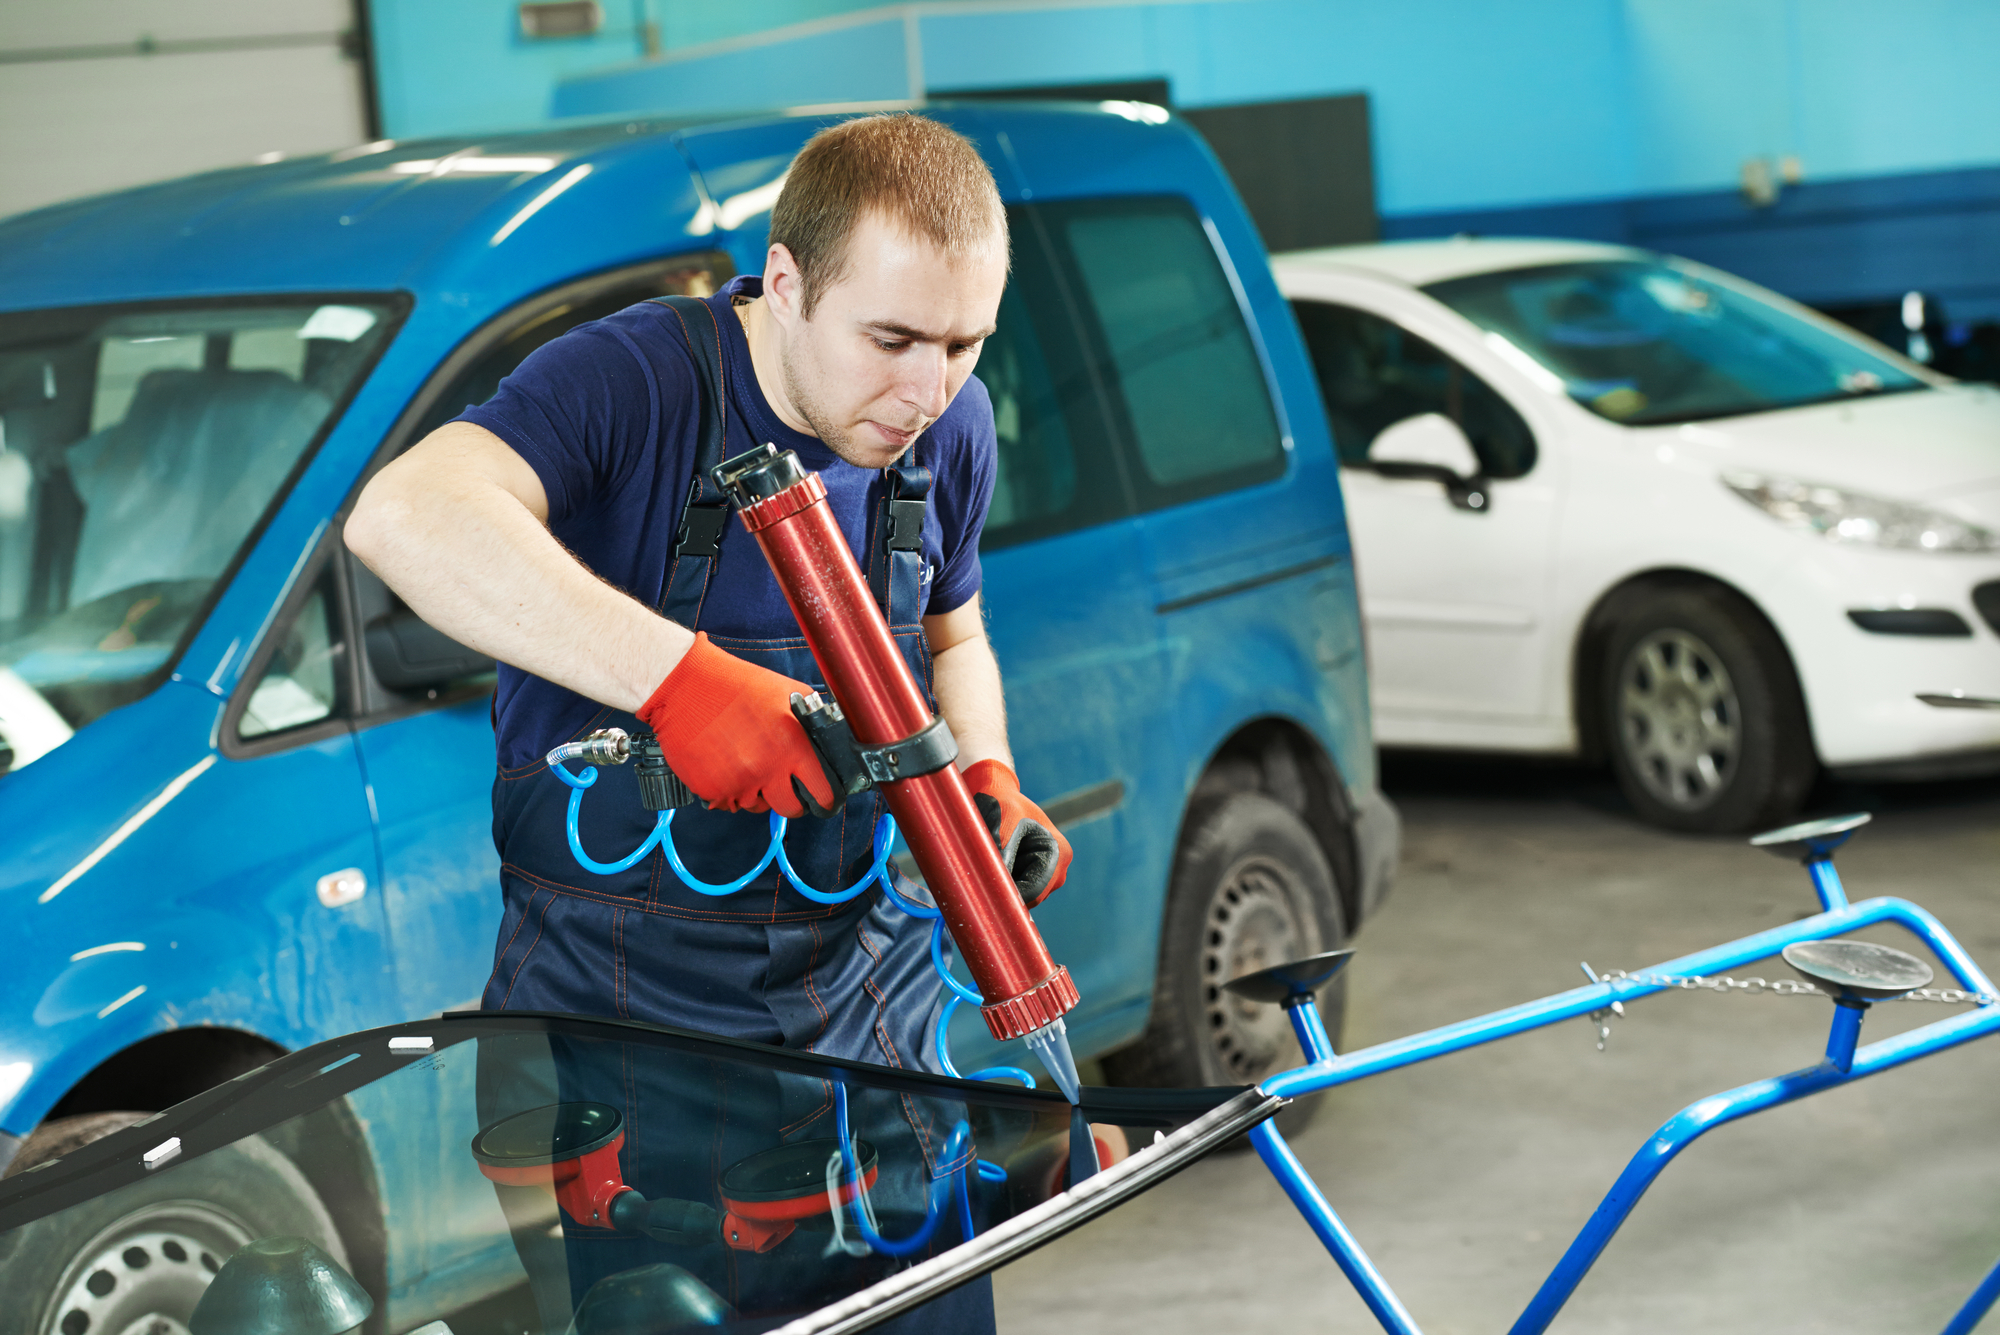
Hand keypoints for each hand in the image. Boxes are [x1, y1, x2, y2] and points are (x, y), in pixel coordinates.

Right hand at [636, 633, 835, 817]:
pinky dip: (730, 790)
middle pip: (791, 809)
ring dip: (758, 792)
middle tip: (786, 786)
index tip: (822, 798)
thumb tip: (829, 743)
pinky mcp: (710, 790)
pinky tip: (726, 765)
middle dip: (792, 800)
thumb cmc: (735, 685)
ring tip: (748, 763)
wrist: (685, 686)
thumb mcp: (787, 693)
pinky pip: (728, 803)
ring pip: (758, 806)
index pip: (821, 792)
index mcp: (791, 747)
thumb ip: (812, 722)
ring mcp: (737, 783)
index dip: (824, 797)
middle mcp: (766, 770)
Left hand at [963, 759, 1070, 906]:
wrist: (996, 793)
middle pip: (1029, 898)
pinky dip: (1001, 883)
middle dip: (1004, 890)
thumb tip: (996, 881)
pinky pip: (1015, 891)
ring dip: (1001, 886)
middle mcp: (1058, 868)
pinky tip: (991, 864)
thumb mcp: (1001, 822)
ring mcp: (1048, 874)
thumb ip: (1002, 851)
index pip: (1034, 892)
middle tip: (978, 875)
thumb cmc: (1000, 802)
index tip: (982, 889)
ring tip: (986, 862)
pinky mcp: (1033, 876)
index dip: (1008, 895)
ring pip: (1021, 896)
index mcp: (1059, 853)